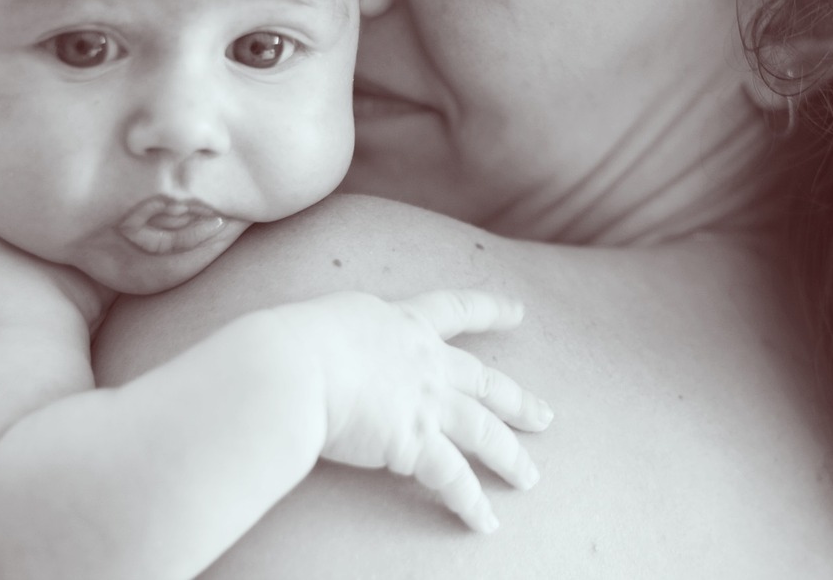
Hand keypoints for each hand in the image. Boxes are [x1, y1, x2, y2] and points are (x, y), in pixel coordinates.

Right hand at [275, 290, 552, 532]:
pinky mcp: (415, 442)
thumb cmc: (287, 343)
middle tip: (545, 417)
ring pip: (482, 431)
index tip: (519, 311)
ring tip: (529, 478)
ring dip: (510, 457)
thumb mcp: (320, 325)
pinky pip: (455, 479)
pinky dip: (471, 503)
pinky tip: (486, 522)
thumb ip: (335, 338)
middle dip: (517, 401)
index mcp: (400, 324)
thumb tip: (312, 352)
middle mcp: (424, 361)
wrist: (291, 366)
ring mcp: (425, 401)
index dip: (490, 310)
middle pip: (484, 381)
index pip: (454, 309)